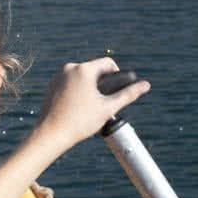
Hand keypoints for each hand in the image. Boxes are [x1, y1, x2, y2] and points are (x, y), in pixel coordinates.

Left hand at [35, 57, 149, 152]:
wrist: (50, 134)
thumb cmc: (80, 122)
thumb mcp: (108, 108)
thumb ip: (128, 94)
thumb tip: (147, 85)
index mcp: (84, 69)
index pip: (108, 63)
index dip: (118, 75)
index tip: (118, 91)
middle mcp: (70, 68)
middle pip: (94, 70)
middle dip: (102, 84)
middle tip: (104, 104)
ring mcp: (58, 76)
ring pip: (82, 77)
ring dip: (90, 88)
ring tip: (91, 108)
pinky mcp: (51, 85)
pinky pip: (70, 82)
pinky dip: (78, 91)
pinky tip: (78, 108)